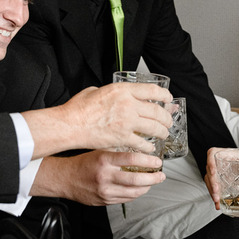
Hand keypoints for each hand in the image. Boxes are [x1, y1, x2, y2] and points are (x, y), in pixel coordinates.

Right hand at [23, 83, 171, 157]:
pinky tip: (149, 148)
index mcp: (122, 90)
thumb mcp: (95, 90)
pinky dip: (148, 146)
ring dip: (161, 132)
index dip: (164, 96)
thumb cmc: (78, 109)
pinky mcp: (122, 138)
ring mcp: (126, 122)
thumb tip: (116, 94)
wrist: (69, 125)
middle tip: (168, 121)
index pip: (152, 91)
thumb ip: (110, 92)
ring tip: (163, 134)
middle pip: (157, 111)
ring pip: (154, 127)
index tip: (168, 99)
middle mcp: (128, 105)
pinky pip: (142, 143)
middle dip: (166, 117)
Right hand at [33, 150, 164, 204]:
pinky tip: (141, 188)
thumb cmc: (84, 163)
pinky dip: (136, 193)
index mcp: (104, 160)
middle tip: (161, 175)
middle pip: (136, 179)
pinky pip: (126, 199)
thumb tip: (141, 152)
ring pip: (134, 192)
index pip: (132, 159)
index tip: (157, 162)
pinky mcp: (104, 201)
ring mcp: (105, 191)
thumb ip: (118, 153)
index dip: (149, 161)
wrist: (65, 179)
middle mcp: (105, 176)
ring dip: (147, 187)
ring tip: (154, 181)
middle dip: (153, 178)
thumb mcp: (100, 151)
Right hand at [204, 146, 238, 209]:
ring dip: (212, 192)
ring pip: (209, 182)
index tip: (213, 171)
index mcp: (225, 154)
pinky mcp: (215, 183)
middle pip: (209, 171)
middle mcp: (217, 163)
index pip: (212, 154)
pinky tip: (219, 205)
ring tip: (218, 201)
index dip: (210, 162)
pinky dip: (216, 198)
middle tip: (217, 193)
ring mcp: (215, 173)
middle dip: (212, 183)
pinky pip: (212, 189)